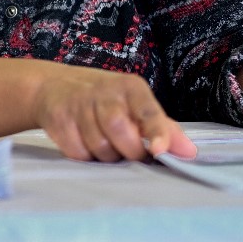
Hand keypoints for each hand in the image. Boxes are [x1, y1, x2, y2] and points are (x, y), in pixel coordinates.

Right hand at [31, 66, 196, 161]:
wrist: (53, 85)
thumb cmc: (105, 99)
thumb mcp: (135, 104)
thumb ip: (163, 128)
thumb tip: (190, 152)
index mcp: (130, 87)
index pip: (146, 110)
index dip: (155, 131)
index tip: (160, 151)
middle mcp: (103, 91)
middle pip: (120, 130)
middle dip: (129, 151)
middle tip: (131, 154)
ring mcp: (77, 104)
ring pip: (99, 146)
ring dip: (107, 156)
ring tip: (107, 146)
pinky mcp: (58, 119)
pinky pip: (78, 152)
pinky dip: (85, 156)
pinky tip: (86, 144)